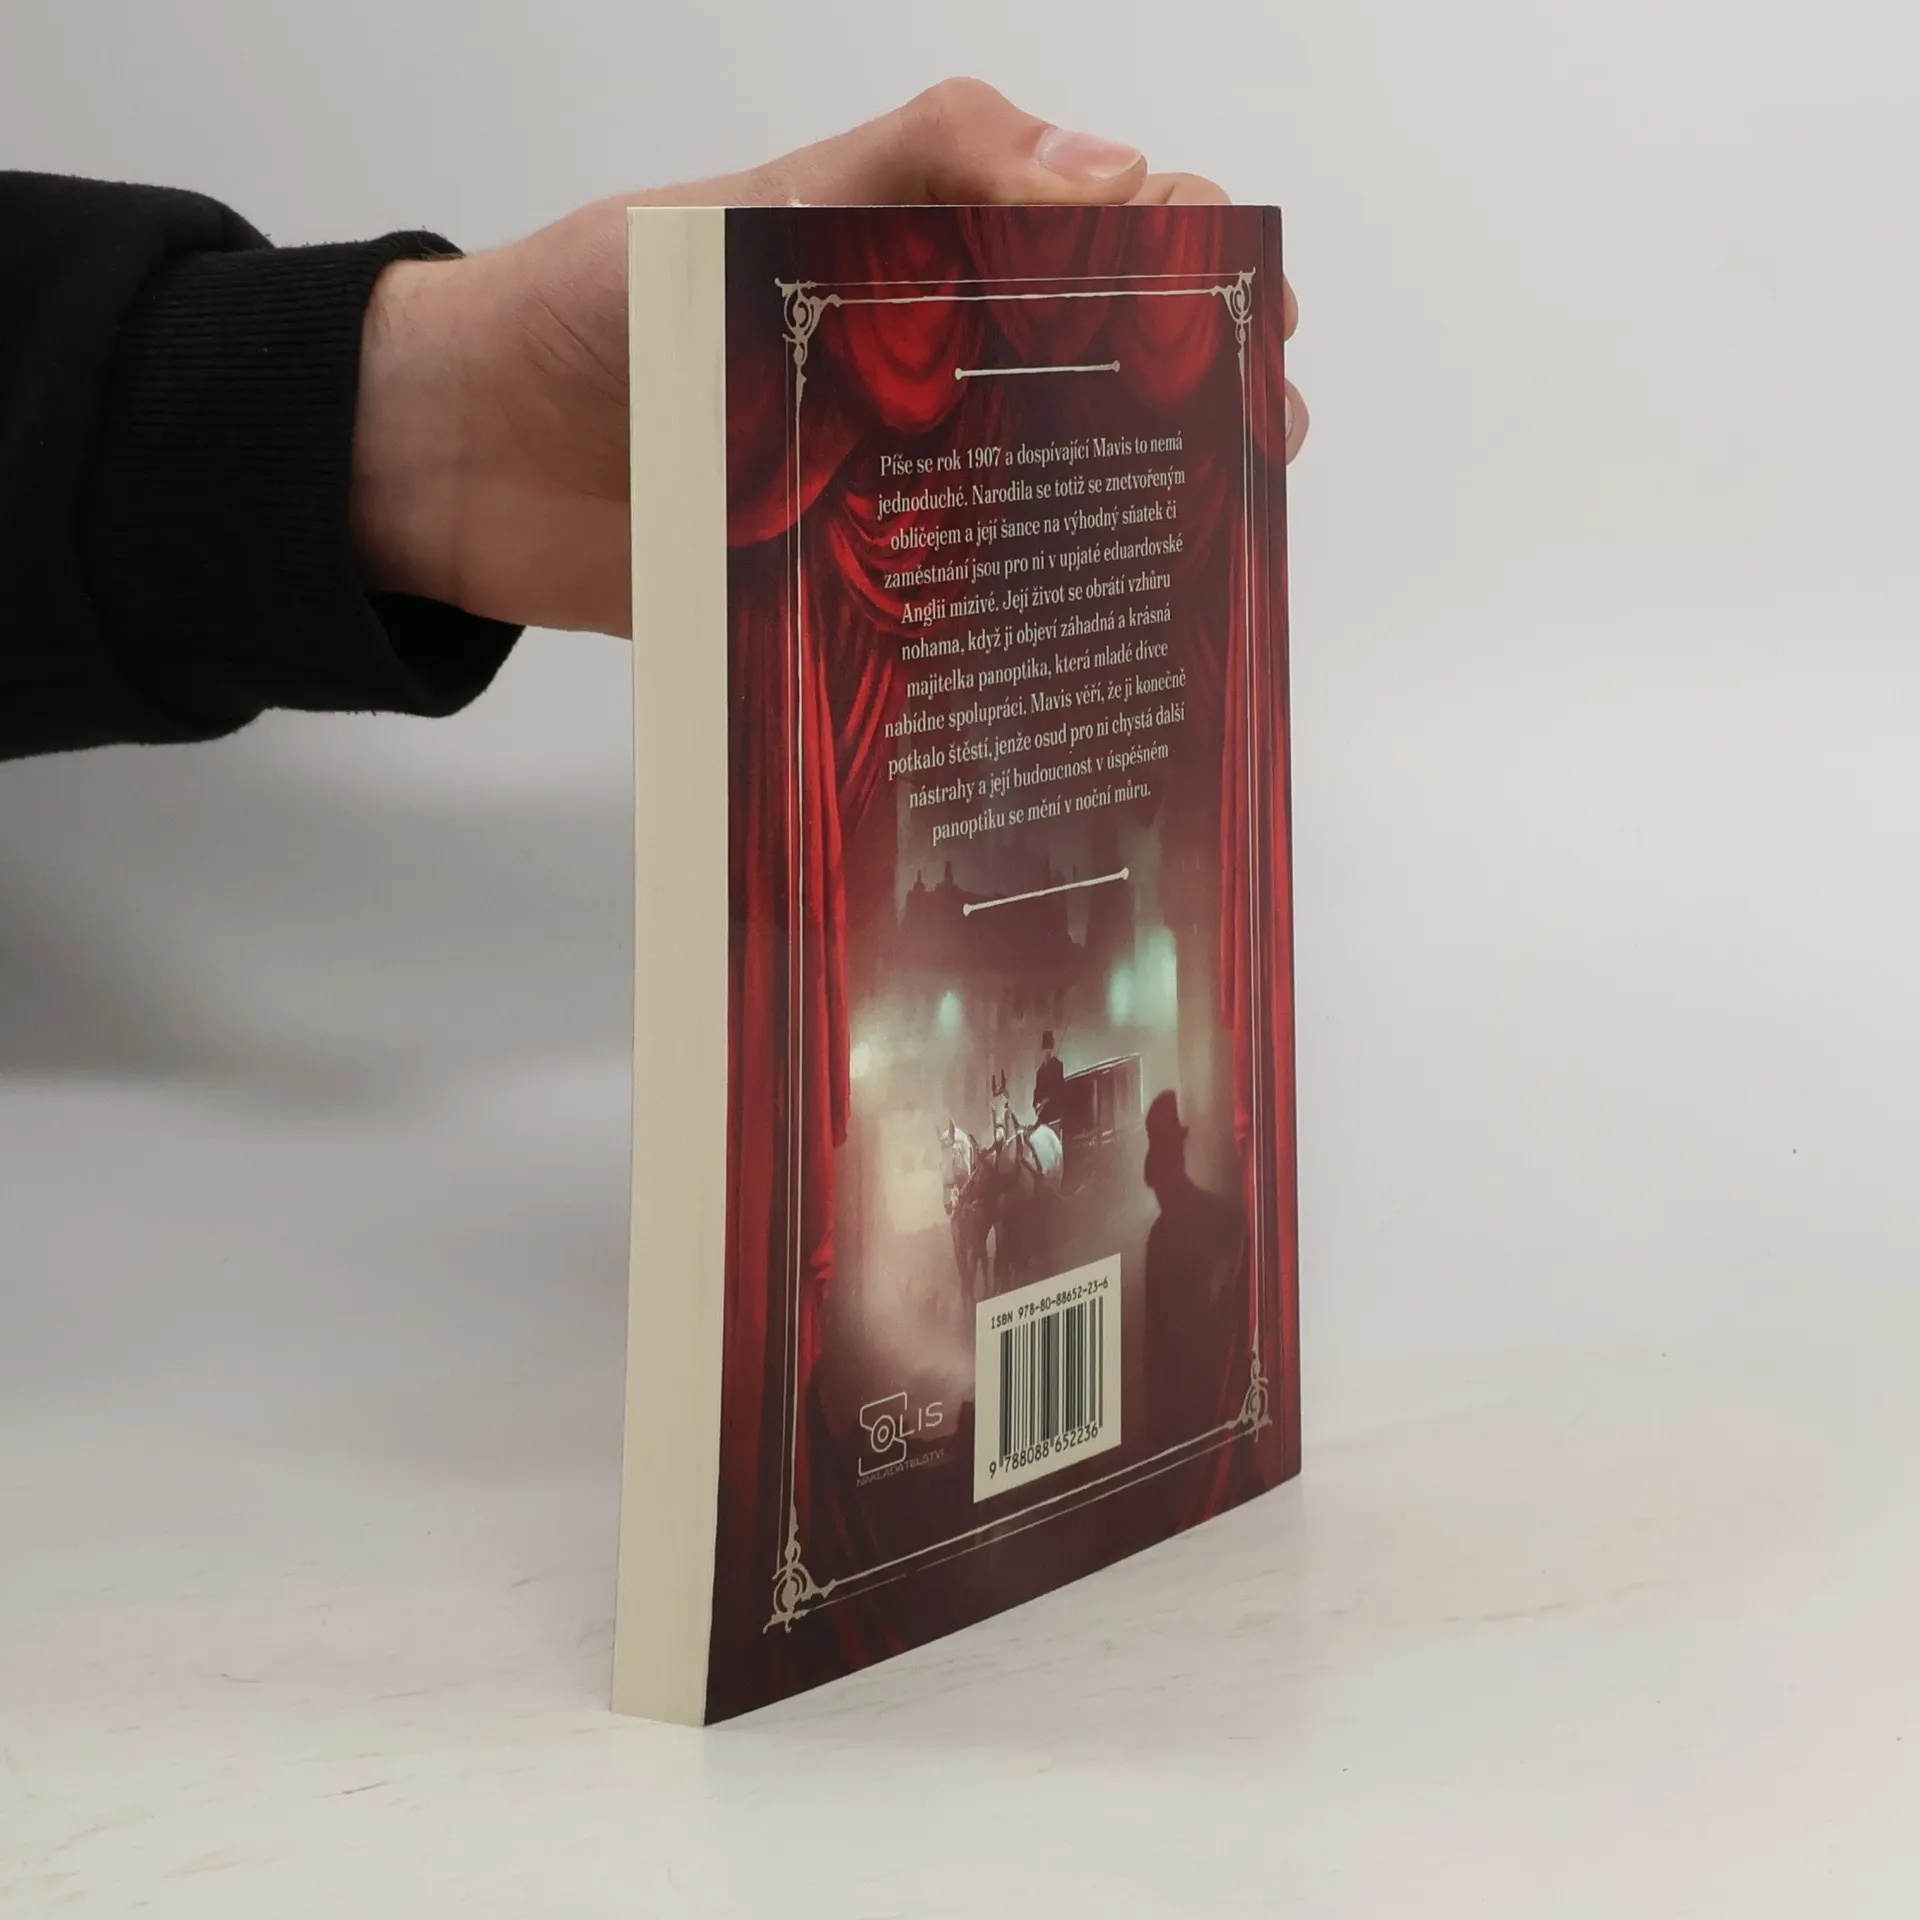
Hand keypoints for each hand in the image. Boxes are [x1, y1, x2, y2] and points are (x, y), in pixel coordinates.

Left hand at [349, 78, 1307, 635]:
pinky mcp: (845, 589)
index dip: (1182, 265)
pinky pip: (949, 605)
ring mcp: (885, 487)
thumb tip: (1108, 182)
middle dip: (1186, 399)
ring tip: (1202, 545)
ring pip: (1036, 497)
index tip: (1250, 304)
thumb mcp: (744, 210)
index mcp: (909, 263)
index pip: (1084, 243)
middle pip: (1086, 379)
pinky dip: (1019, 623)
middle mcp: (914, 374)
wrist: (450, 461)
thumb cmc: (583, 309)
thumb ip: (909, 172)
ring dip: (1123, 519)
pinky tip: (1081, 644)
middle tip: (1256, 438)